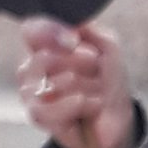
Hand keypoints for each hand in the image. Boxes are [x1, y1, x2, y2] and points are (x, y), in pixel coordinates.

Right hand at [18, 14, 135, 147]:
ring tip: (95, 93)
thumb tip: (69, 29)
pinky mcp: (37, 115)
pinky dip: (79, 105)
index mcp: (43, 46)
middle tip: (96, 74)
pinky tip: (89, 106)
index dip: (52, 32)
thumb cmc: (107, 81)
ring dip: (88, 88)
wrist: (117, 118)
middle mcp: (31, 67)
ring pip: (58, 82)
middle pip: (48, 57)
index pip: (32, 31)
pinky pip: (50, 106)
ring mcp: (30, 92)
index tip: (75, 42)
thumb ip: (88, 31)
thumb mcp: (106, 47)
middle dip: (83, 66)